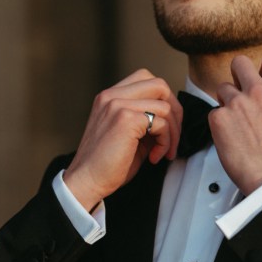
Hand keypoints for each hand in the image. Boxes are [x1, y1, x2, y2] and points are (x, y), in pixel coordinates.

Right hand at [64, 69, 182, 210]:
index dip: (164, 100)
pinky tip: (154, 157)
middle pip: (159, 85)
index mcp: (110, 97)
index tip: (167, 126)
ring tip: (163, 152)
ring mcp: (118, 105)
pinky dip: (165, 142)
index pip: (146, 79)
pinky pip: (162, 123)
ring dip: (173, 133)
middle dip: (175, 111)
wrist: (86, 182)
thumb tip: (172, 120)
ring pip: (165, 106)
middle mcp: (111, 95)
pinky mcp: (126, 119)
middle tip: (174, 136)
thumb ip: (146, 121)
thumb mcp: (128, 135)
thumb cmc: (106, 164)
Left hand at [209, 54, 261, 194]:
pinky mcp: (219, 118)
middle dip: (237, 75)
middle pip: (239, 62)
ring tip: (236, 124)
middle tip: (239, 92)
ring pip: (223, 88)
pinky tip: (230, 139)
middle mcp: (259, 91)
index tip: (260, 79)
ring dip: (226, 102)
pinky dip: (218, 124)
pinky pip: (213, 112)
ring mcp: (238, 103)